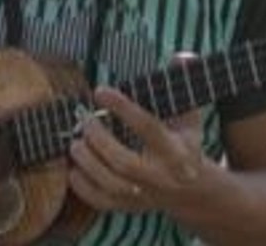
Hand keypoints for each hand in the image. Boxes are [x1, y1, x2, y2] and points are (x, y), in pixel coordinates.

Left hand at [67, 58, 207, 213]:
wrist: (192, 190)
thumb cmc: (184, 143)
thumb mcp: (191, 114)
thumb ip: (186, 83)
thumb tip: (183, 57)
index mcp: (176, 150)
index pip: (147, 127)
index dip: (122, 107)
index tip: (100, 90)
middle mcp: (161, 176)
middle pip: (124, 163)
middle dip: (99, 139)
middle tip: (85, 121)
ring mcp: (145, 195)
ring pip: (110, 184)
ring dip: (87, 162)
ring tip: (75, 142)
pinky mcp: (130, 208)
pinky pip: (102, 202)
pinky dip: (83, 187)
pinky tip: (73, 168)